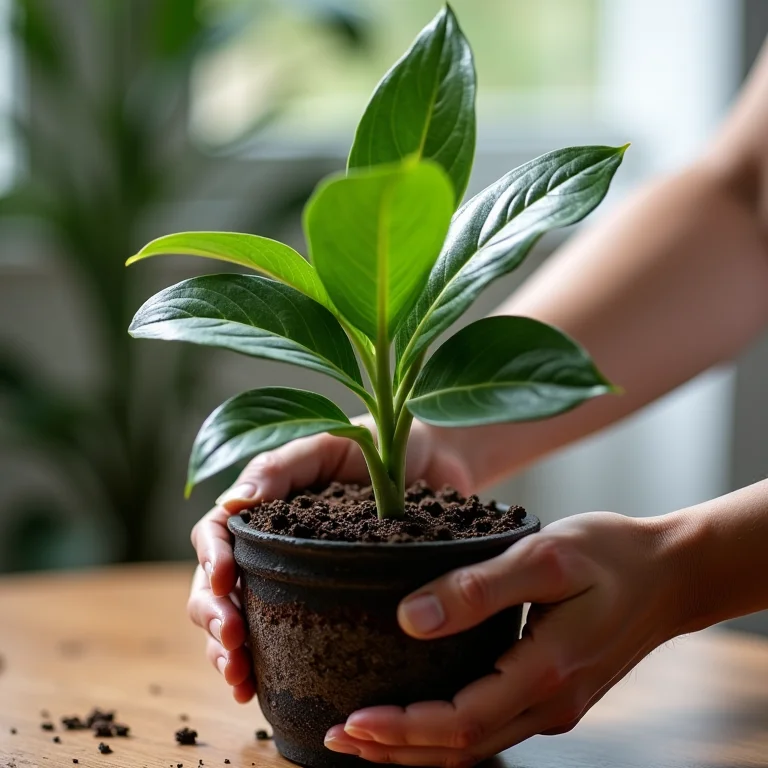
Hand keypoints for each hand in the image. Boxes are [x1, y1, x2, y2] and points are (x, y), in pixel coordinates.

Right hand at [186, 417, 473, 701]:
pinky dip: (262, 664)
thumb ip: (281, 467)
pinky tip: (256, 687)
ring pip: (241, 616)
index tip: (222, 582)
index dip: (209, 559)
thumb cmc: (379, 441)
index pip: (215, 533)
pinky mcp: (324, 599)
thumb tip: (229, 503)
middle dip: (214, 617)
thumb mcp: (329, 443)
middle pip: (215, 584)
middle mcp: (270, 542)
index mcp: (264, 504)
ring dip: (227, 651)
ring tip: (239, 679)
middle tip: (232, 646)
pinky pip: (282, 635)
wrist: (435, 458)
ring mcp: (294, 574)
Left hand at [324, 511, 682, 765]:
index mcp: (546, 672)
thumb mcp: (544, 557)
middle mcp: (549, 703)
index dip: (401, 729)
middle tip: (338, 737)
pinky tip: (420, 715)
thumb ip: (480, 588)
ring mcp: (554, 704)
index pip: (459, 723)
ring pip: (475, 744)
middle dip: (395, 749)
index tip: (353, 721)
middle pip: (460, 747)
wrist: (670, 573)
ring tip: (365, 736)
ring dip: (417, 746)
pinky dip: (447, 730)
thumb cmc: (609, 555)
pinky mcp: (554, 692)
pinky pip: (491, 727)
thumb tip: (411, 618)